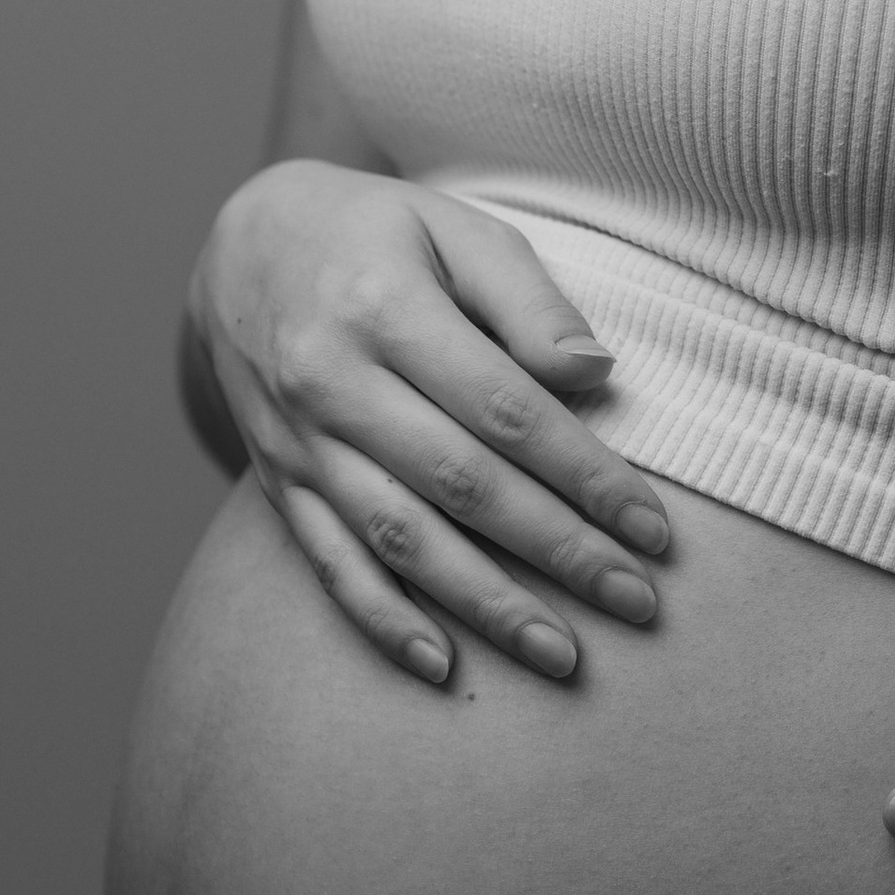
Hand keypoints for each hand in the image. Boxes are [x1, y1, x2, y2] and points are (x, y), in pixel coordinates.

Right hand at [189, 162, 670, 686]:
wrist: (242, 247)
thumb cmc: (378, 234)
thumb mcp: (455, 227)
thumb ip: (527, 298)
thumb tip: (596, 374)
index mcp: (385, 308)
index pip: (506, 410)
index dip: (585, 474)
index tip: (652, 529)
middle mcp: (332, 382)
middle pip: (461, 484)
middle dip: (558, 551)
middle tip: (638, 603)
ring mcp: (299, 442)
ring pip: (400, 539)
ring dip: (485, 606)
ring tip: (562, 655)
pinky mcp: (279, 482)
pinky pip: (328, 563)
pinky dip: (382, 621)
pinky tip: (441, 667)